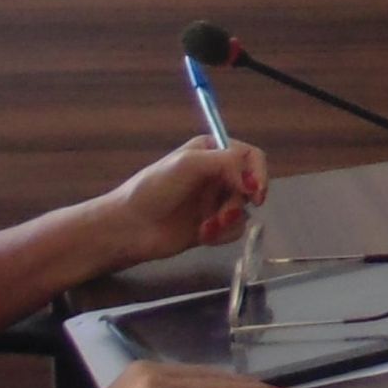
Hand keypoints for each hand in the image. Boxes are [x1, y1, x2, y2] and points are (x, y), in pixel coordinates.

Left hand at [100, 137, 268, 265]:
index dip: (258, 173)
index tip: (253, 192)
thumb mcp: (190, 164)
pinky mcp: (211, 226)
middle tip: (226, 214)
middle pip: (252, 185)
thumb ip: (226, 163)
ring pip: (245, 210)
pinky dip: (222, 234)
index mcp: (212, 151)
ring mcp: (214, 202)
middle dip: (240, 201)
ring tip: (207, 228)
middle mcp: (217, 174)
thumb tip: (253, 183)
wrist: (129, 228)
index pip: (251, 157)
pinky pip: (234, 230)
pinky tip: (202, 236)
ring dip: (228, 220)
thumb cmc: (154, 189)